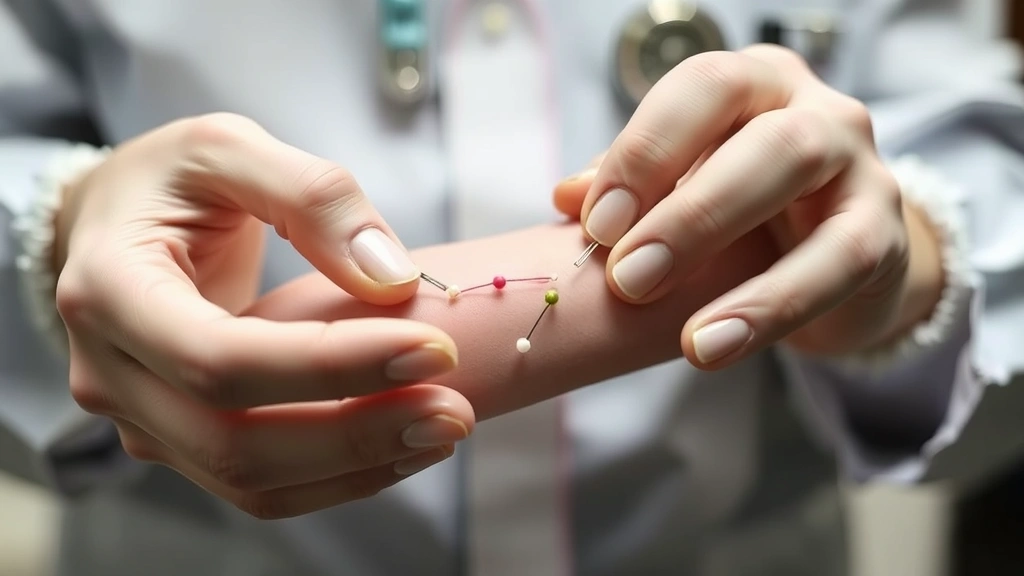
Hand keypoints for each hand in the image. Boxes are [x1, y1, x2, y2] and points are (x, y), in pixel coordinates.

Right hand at [54, 113, 473, 518]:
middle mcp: (110, 374)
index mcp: (108, 292)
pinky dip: (335, 476)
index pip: (222, 358)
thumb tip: (392, 279)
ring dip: (355, 467)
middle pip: (234, 442)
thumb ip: (312, 197)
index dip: (333, 365)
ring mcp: (140, 418)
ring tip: (443, 429)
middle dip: (356, 435)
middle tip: (454, 411)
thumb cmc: (167, 179)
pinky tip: (401, 445)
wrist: (112, 224)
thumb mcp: (229, 147)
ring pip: (249, 480)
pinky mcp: (178, 440)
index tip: (434, 349)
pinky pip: (257, 483)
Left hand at [554, 46, 943, 368]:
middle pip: (755, 132)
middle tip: (625, 276)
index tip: (596, 222)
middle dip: (683, 209)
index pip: (701, 87)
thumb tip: (568, 195)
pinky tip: (711, 347)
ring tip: (673, 324)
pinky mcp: (885, 234)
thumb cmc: (744, 214)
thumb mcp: (687, 189)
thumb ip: (634, 187)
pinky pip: (836, 263)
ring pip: (797, 171)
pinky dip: (770, 308)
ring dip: (726, 249)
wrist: (838, 259)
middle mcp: (812, 108)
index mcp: (752, 84)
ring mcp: (859, 164)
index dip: (645, 149)